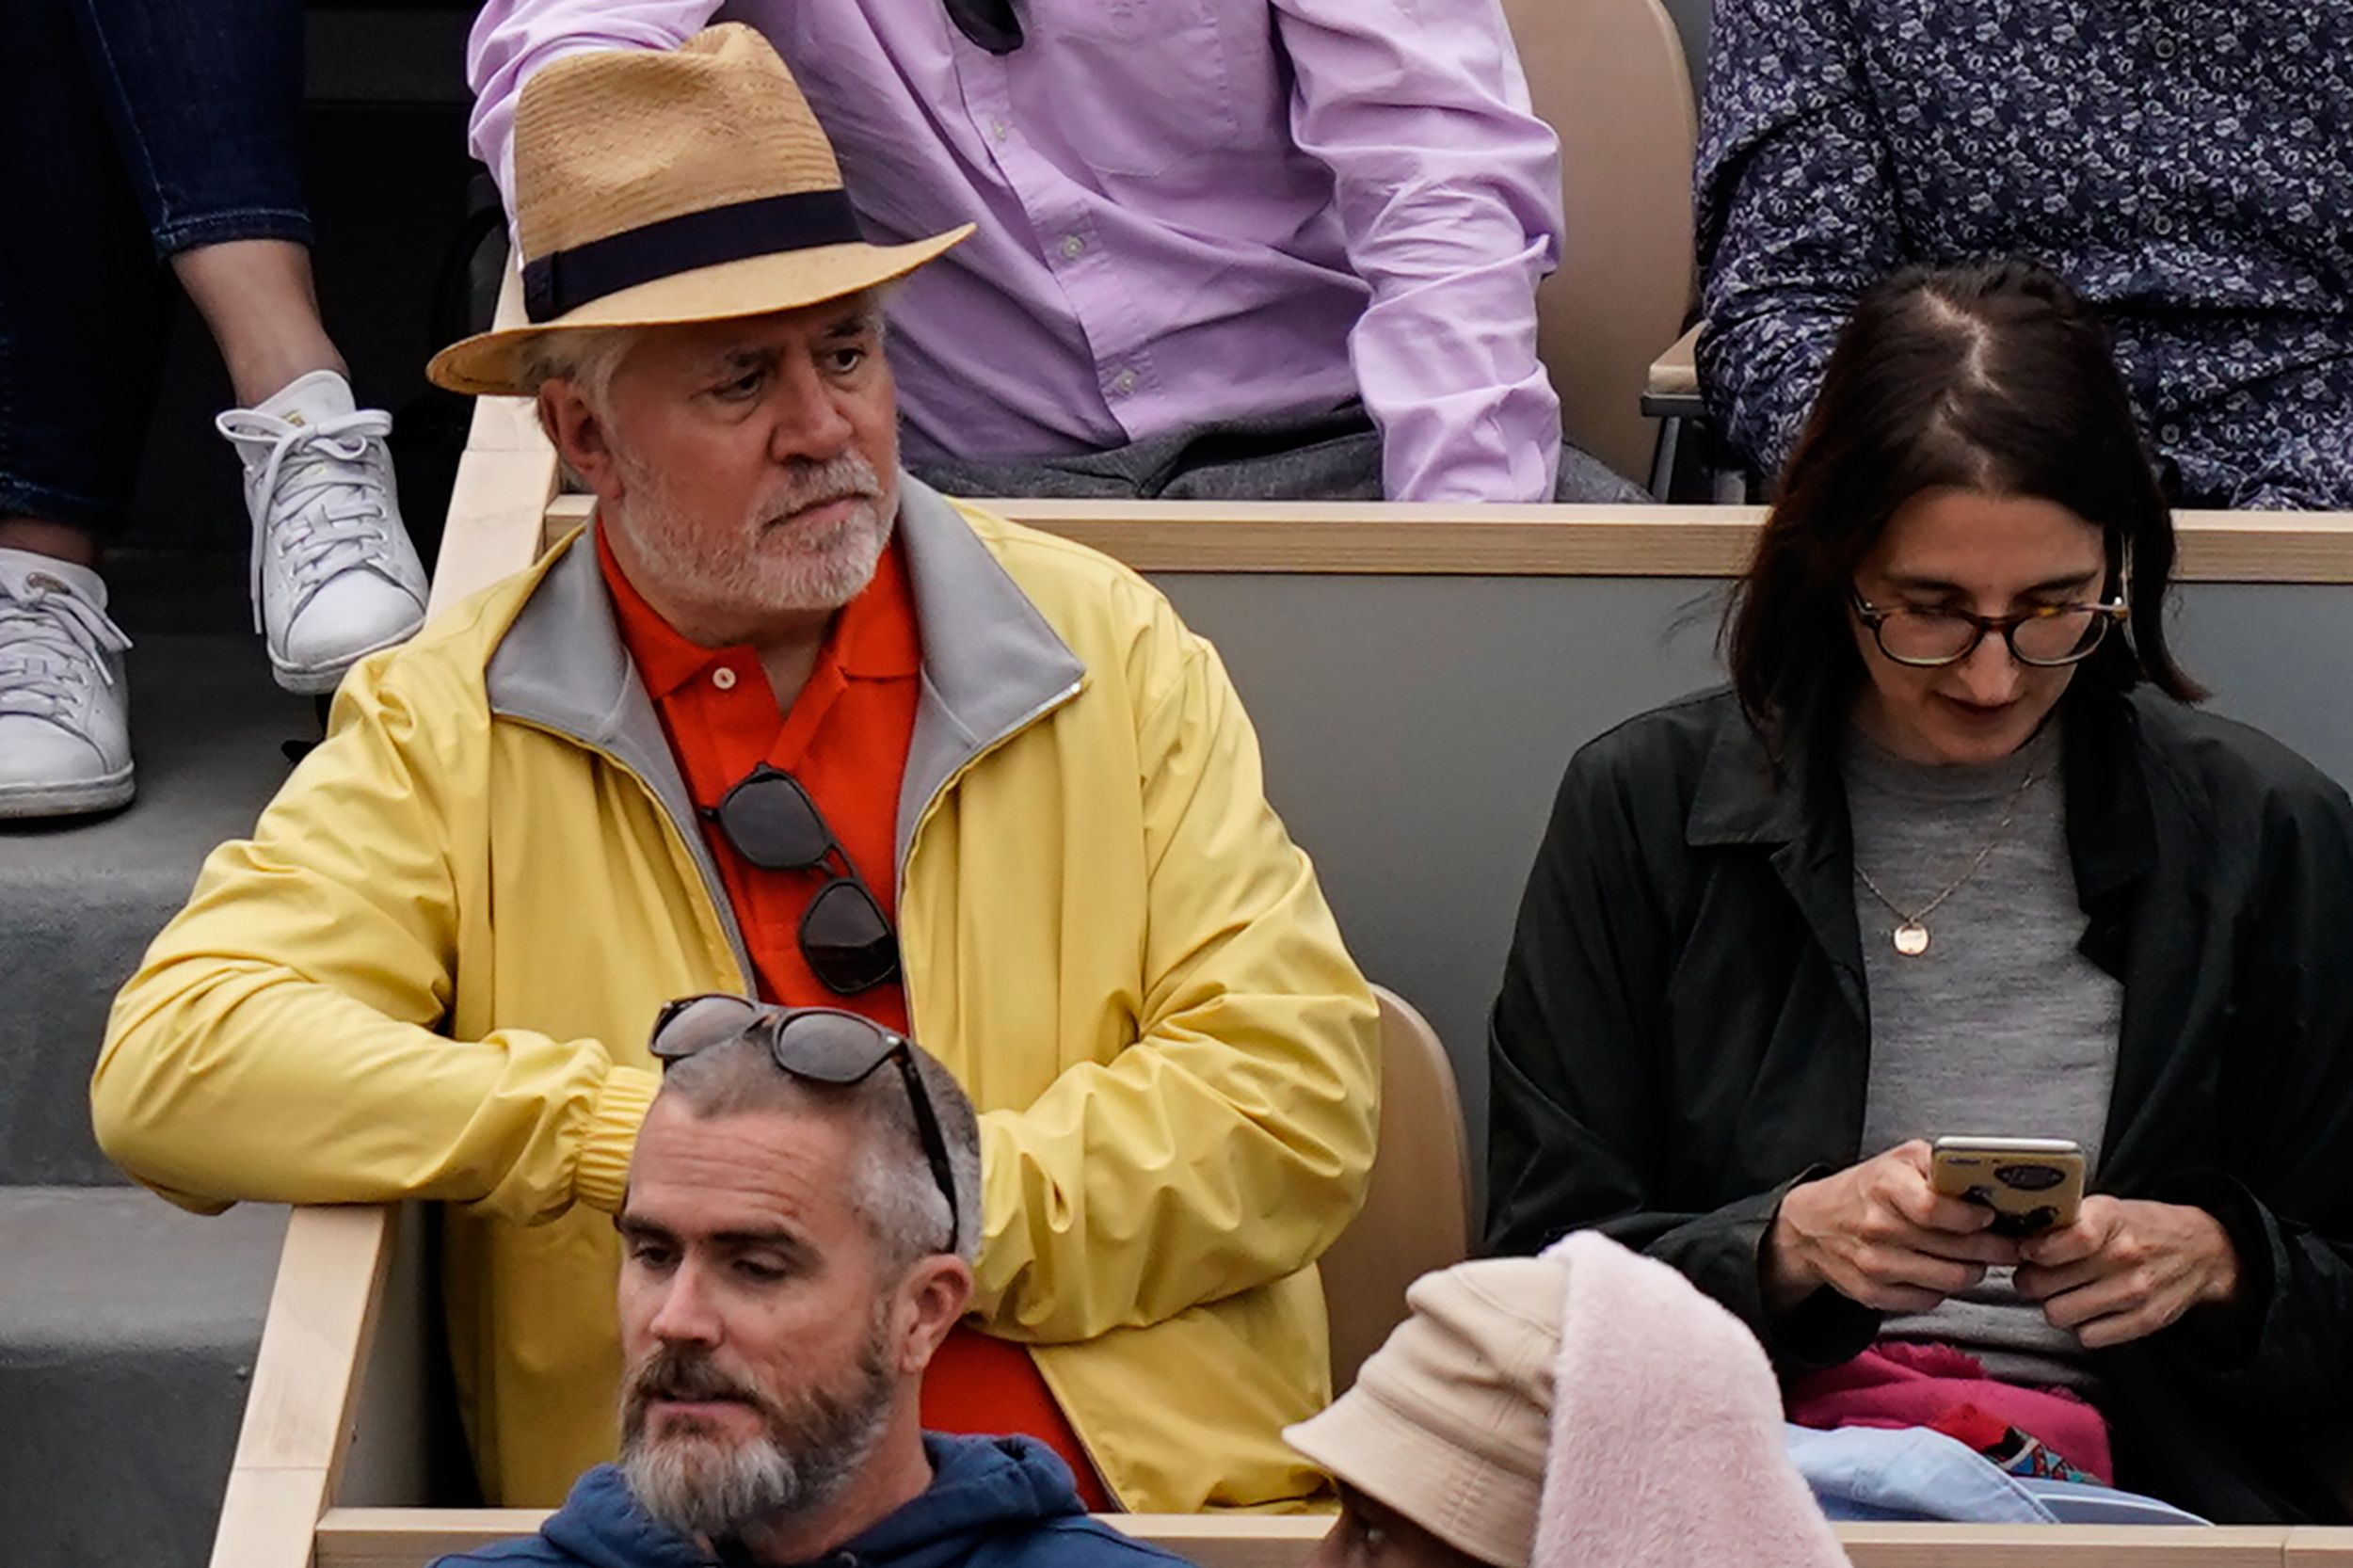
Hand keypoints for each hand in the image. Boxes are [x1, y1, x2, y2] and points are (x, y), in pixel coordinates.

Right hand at [1763, 1141, 2019, 1314]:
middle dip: (1994, 1249)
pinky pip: (1929, 1299)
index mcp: (1884, 1186)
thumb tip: (1992, 1182)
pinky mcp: (1872, 1294)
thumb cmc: (1867, 1189)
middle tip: (2012, 1245)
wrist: (1813, 1225)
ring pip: (1950, 1280)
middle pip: (1955, 1250)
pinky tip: (1945, 1271)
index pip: (1935, 1209)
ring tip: (1979, 1258)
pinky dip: (1945, 1288)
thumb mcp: (1900, 1160)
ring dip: (1974, 1270)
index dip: (1972, 1218)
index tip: (1992, 1216)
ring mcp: (1873, 1265)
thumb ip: (1942, 1165)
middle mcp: (1876, 1228)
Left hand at [2013, 1196, 2240, 1349]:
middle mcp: (2125, 1256)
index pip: (2070, 1238)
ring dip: (2053, 1305)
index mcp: (2112, 1219)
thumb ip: (2064, 1222)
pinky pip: (2088, 1336)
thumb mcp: (2106, 1208)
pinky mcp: (2145, 1322)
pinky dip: (2081, 1326)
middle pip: (2047, 1283)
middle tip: (2036, 1275)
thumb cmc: (2141, 1227)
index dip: (2037, 1249)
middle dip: (2032, 1280)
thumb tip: (2016, 1241)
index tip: (2026, 1251)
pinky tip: (2088, 1310)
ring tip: (2062, 1293)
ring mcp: (2136, 1292)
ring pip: (2059, 1313)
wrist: (2203, 1251)